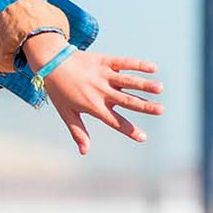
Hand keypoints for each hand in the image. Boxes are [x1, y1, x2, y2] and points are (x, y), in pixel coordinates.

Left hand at [30, 41, 162, 154]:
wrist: (51, 62)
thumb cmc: (59, 90)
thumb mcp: (66, 113)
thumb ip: (78, 131)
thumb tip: (85, 151)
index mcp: (93, 106)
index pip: (114, 121)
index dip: (129, 130)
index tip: (143, 137)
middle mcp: (101, 92)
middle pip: (126, 101)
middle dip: (145, 106)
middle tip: (161, 110)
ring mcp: (104, 75)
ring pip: (128, 81)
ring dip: (144, 84)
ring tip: (160, 89)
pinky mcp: (105, 61)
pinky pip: (124, 62)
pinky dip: (138, 65)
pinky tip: (153, 68)